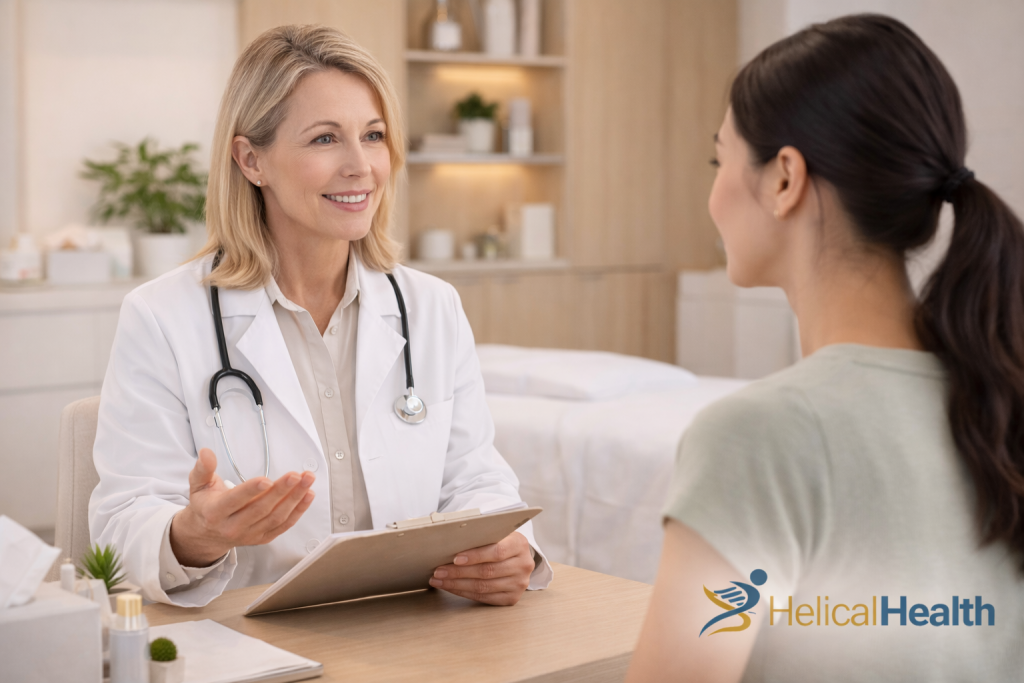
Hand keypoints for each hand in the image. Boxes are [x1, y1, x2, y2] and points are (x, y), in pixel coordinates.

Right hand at [169, 448, 314, 566]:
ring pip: (276, 517)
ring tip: (307, 481)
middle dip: (281, 491)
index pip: (235, 501)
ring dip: (295, 498)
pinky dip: (298, 511)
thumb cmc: (205, 505)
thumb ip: (203, 468)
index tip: (267, 480)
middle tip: (296, 475)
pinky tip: (307, 495)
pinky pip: (283, 525)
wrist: (206, 534)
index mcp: (215, 512)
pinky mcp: (262, 538)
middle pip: (261, 509)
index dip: (251, 491)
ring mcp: (249, 534)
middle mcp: (232, 527)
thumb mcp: (198, 485)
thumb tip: (206, 452)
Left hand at [428, 531, 534, 605]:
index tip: (455, 558)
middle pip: (487, 571)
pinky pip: (485, 598)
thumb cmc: (501, 542)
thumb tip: (448, 537)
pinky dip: (465, 593)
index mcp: (519, 544)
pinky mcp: (513, 598)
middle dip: (459, 572)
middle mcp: (523, 565)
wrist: (517, 557)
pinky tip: (452, 588)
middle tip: (439, 572)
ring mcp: (519, 584)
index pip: (496, 551)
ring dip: (458, 584)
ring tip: (440, 581)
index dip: (475, 556)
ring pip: (484, 587)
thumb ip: (480, 535)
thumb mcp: (496, 533)